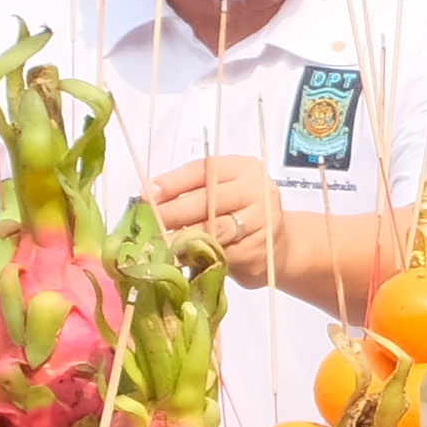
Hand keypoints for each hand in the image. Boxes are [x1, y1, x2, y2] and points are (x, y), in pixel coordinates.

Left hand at [143, 153, 291, 288]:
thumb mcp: (218, 193)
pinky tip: (186, 258)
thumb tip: (148, 194)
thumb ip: (189, 190)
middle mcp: (257, 190)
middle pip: (211, 200)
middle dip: (175, 212)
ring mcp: (264, 221)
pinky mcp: (260, 250)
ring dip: (186, 237)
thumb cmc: (238, 214)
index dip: (173, 182)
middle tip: (152, 222)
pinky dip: (201, 257)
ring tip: (164, 242)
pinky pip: (224, 254)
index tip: (148, 194)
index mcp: (243, 168)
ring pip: (217, 229)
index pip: (205, 169)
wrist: (278, 245)